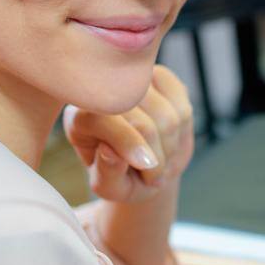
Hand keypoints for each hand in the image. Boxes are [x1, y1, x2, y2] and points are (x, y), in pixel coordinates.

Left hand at [63, 65, 194, 203]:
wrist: (150, 166)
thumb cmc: (124, 178)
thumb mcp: (111, 187)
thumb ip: (107, 174)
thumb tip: (110, 152)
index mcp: (80, 118)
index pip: (101, 119)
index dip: (126, 144)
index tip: (146, 167)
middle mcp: (104, 92)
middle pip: (138, 120)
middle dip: (154, 153)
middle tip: (155, 176)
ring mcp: (134, 81)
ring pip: (164, 113)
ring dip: (171, 145)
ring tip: (163, 161)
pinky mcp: (161, 77)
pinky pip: (182, 103)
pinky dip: (183, 128)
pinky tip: (172, 139)